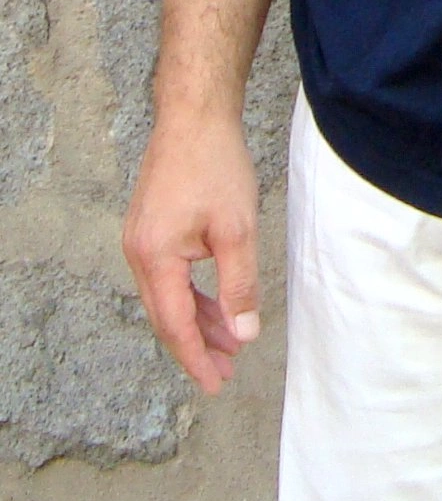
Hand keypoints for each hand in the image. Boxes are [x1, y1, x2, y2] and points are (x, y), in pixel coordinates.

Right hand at [123, 112, 261, 395]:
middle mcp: (138, 252)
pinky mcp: (150, 226)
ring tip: (228, 341)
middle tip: (226, 371)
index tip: (216, 384)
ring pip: (169, 295)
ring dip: (197, 319)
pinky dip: (192, 292)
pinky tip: (215, 301)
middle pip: (167, 315)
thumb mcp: (237, 230)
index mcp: (154, 258)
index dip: (196, 358)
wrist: (194, 116)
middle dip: (197, 345)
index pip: (174, 324)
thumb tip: (243, 333)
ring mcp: (140, 238)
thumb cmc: (216, 166)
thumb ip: (239, 285)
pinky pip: (169, 274)